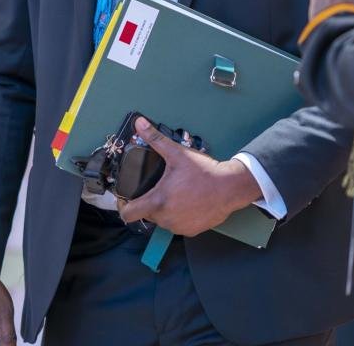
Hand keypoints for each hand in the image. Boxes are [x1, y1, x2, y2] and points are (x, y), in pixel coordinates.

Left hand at [119, 117, 261, 236]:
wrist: (230, 187)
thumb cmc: (204, 172)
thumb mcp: (177, 153)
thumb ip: (155, 139)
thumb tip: (139, 123)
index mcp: (158, 201)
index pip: (128, 214)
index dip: (123, 206)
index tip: (127, 198)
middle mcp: (166, 218)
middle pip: (147, 215)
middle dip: (149, 202)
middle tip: (160, 188)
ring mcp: (179, 226)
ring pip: (163, 220)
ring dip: (165, 210)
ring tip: (175, 194)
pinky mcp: (191, 230)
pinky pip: (178, 225)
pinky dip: (179, 216)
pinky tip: (187, 203)